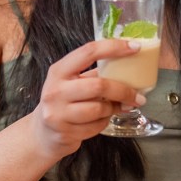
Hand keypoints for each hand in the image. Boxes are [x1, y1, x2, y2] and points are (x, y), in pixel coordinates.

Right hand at [32, 39, 145, 159]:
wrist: (42, 133)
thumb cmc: (63, 103)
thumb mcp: (72, 83)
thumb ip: (95, 74)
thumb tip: (129, 66)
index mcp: (59, 71)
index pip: (89, 51)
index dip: (114, 47)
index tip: (134, 48)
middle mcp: (56, 90)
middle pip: (99, 86)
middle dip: (123, 91)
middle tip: (138, 97)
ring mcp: (58, 113)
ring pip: (99, 109)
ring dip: (113, 109)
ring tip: (117, 108)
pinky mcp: (64, 132)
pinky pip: (96, 126)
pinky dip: (104, 123)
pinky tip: (101, 120)